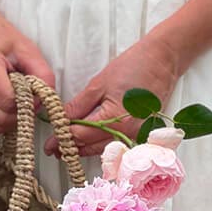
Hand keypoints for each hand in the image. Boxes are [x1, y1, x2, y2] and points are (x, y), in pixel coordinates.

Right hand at [0, 15, 55, 145]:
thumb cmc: (6, 44)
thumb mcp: (30, 53)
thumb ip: (43, 76)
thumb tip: (42, 102)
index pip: (8, 100)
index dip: (26, 103)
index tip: (31, 95)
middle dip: (17, 116)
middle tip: (23, 104)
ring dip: (2, 126)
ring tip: (10, 112)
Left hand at [46, 33, 181, 157]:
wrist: (162, 61)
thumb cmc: (134, 67)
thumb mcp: (99, 84)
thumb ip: (79, 106)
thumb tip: (60, 119)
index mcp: (115, 120)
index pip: (80, 135)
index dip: (62, 139)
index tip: (49, 143)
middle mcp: (127, 133)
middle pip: (91, 147)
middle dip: (71, 148)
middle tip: (53, 149)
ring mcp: (136, 135)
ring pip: (103, 149)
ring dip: (85, 149)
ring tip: (67, 147)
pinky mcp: (140, 133)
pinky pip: (116, 144)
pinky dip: (100, 145)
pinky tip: (89, 143)